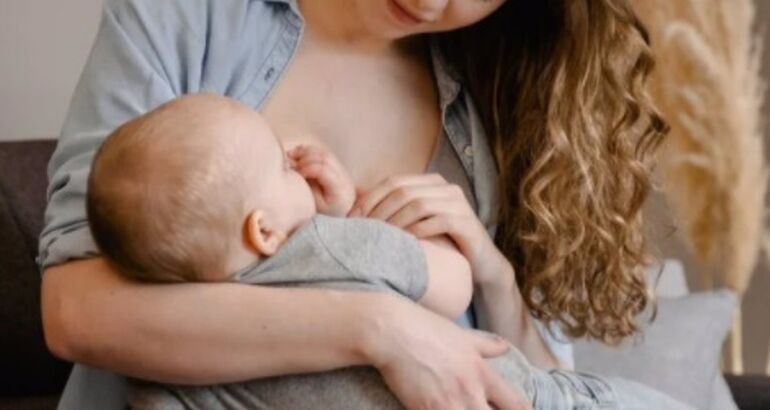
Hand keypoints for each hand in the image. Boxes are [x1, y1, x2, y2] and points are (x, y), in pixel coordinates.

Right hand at [288, 144, 355, 216]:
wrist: (338, 213)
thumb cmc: (324, 213)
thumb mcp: (314, 205)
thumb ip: (305, 186)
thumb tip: (292, 166)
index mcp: (339, 189)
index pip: (324, 170)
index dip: (308, 167)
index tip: (296, 173)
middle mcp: (344, 176)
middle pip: (325, 158)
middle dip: (306, 158)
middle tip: (290, 163)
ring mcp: (341, 170)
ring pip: (324, 153)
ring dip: (306, 152)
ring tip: (291, 157)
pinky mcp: (336, 166)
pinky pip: (323, 153)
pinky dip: (309, 151)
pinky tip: (296, 154)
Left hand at [350, 173, 509, 285]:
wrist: (480, 264)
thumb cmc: (441, 244)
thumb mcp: (416, 224)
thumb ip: (394, 211)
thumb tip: (355, 204)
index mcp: (431, 182)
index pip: (393, 181)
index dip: (370, 198)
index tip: (352, 219)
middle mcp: (446, 187)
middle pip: (403, 191)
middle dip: (379, 211)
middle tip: (364, 231)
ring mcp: (458, 203)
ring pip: (418, 204)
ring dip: (395, 222)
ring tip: (381, 239)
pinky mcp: (467, 222)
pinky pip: (437, 221)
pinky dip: (417, 231)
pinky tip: (405, 245)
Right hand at [365, 295, 531, 409]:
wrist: (394, 332)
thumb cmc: (428, 329)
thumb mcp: (463, 335)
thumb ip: (487, 345)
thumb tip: (504, 348)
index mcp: (483, 373)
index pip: (516, 404)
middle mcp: (470, 391)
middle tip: (479, 408)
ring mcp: (448, 404)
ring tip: (457, 408)